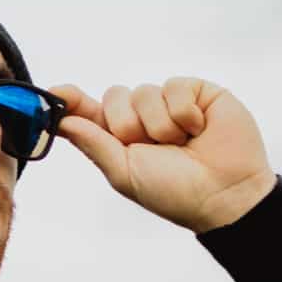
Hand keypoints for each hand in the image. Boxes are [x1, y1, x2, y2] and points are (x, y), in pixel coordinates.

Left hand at [45, 77, 276, 233]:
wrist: (225, 194)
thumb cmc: (175, 192)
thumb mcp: (125, 173)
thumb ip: (94, 144)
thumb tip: (62, 120)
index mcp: (121, 139)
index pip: (89, 111)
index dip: (71, 101)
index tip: (56, 93)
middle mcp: (143, 117)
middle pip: (115, 96)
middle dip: (129, 126)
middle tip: (153, 148)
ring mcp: (170, 102)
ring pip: (144, 92)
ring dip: (161, 125)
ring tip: (184, 144)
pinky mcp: (197, 91)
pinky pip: (174, 87)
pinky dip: (184, 113)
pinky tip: (200, 129)